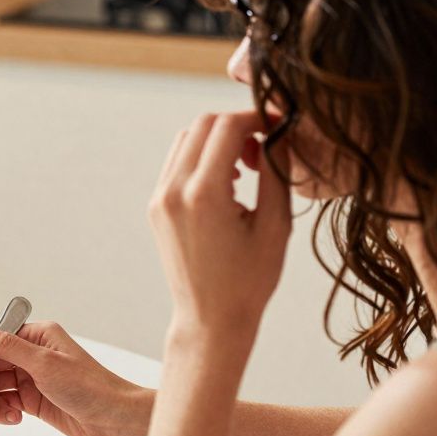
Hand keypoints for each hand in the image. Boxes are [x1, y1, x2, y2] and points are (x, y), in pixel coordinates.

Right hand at [0, 321, 151, 435]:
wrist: (112, 418)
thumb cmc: (90, 387)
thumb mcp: (43, 364)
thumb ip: (6, 347)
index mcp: (36, 336)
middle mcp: (31, 354)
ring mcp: (31, 377)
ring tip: (0, 414)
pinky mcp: (32, 399)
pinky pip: (4, 402)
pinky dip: (2, 412)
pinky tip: (13, 418)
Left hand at [148, 111, 291, 341]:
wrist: (210, 319)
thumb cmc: (250, 280)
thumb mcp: (276, 224)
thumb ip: (277, 170)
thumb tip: (281, 131)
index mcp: (203, 195)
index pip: (226, 126)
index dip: (257, 116)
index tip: (279, 126)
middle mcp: (172, 192)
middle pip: (202, 125)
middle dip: (237, 124)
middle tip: (264, 149)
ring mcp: (159, 199)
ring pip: (186, 139)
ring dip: (218, 140)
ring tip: (247, 169)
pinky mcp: (155, 208)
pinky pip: (177, 163)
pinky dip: (202, 158)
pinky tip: (228, 183)